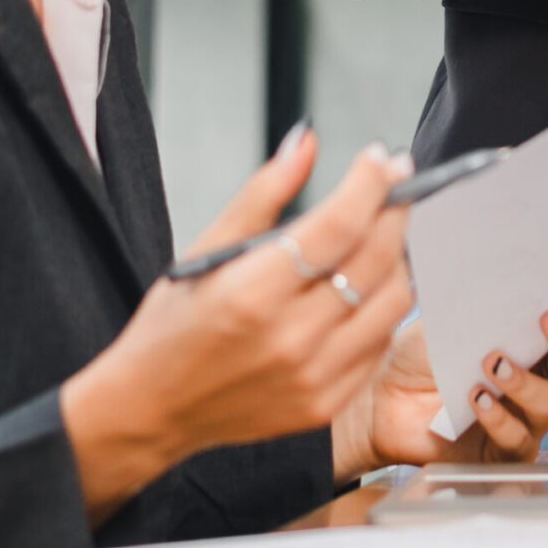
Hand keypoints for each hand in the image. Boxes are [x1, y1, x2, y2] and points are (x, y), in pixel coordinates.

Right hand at [62, 128, 413, 519]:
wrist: (150, 409)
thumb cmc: (173, 324)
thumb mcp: (207, 248)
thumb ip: (264, 191)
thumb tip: (307, 139)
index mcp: (252, 293)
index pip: (339, 225)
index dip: (369, 184)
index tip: (382, 158)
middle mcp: (289, 339)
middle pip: (375, 259)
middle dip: (394, 211)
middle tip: (395, 185)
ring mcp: (312, 377)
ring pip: (393, 301)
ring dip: (397, 258)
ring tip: (383, 232)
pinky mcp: (325, 403)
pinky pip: (380, 343)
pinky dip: (383, 305)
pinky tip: (367, 283)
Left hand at [337, 278, 547, 476]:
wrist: (377, 402)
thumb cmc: (418, 358)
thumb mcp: (454, 321)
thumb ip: (491, 307)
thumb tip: (518, 278)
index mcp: (530, 341)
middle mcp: (535, 378)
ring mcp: (521, 416)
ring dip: (524, 381)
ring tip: (493, 364)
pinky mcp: (501, 451)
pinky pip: (517, 438)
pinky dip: (499, 417)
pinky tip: (478, 401)